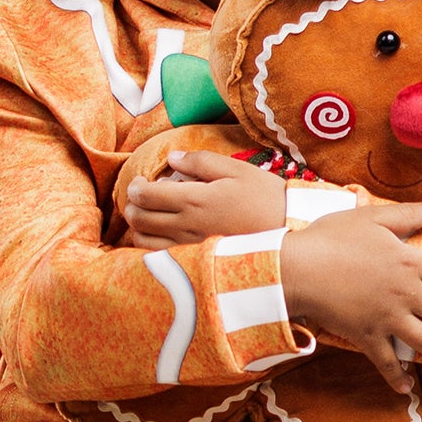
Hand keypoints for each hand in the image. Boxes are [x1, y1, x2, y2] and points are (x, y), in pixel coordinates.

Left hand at [124, 148, 292, 248]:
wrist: (289, 241)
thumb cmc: (266, 200)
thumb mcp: (237, 170)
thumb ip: (201, 162)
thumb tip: (172, 158)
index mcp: (194, 200)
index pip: (145, 196)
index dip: (134, 186)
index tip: (140, 181)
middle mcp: (186, 227)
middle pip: (139, 219)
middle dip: (132, 205)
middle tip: (140, 197)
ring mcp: (189, 249)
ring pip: (144, 242)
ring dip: (139, 227)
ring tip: (149, 216)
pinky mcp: (197, 264)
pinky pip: (160, 258)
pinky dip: (151, 247)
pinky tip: (162, 237)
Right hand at [289, 196, 421, 387]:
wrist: (299, 269)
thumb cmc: (333, 238)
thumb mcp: (373, 217)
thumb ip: (409, 213)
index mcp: (410, 263)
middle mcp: (406, 294)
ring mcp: (387, 319)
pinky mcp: (366, 337)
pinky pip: (386, 362)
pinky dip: (397, 377)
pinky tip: (407, 387)